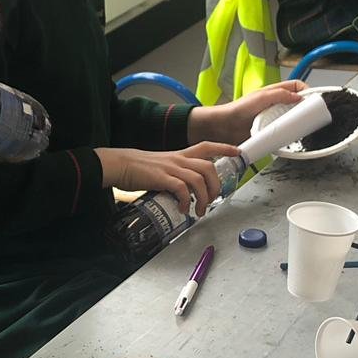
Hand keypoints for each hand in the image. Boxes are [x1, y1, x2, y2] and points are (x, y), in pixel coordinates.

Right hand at [95, 142, 240, 215]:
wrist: (120, 165)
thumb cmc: (139, 169)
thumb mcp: (162, 167)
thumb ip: (176, 175)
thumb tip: (185, 192)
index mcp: (180, 155)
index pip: (206, 146)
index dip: (223, 148)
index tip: (237, 152)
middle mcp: (178, 160)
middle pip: (208, 167)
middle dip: (216, 185)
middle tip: (214, 199)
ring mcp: (171, 168)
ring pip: (199, 179)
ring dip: (204, 198)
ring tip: (199, 210)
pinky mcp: (161, 178)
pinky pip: (182, 189)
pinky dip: (187, 201)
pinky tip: (184, 209)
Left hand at [189, 79, 306, 144]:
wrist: (223, 128)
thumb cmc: (236, 110)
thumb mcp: (260, 98)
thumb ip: (279, 95)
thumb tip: (298, 97)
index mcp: (274, 92)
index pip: (296, 87)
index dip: (307, 90)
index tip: (315, 99)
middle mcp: (275, 105)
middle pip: (297, 103)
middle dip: (306, 108)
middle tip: (314, 115)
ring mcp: (272, 118)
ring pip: (293, 119)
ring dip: (299, 122)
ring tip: (306, 127)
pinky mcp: (270, 132)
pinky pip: (284, 132)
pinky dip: (290, 134)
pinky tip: (293, 137)